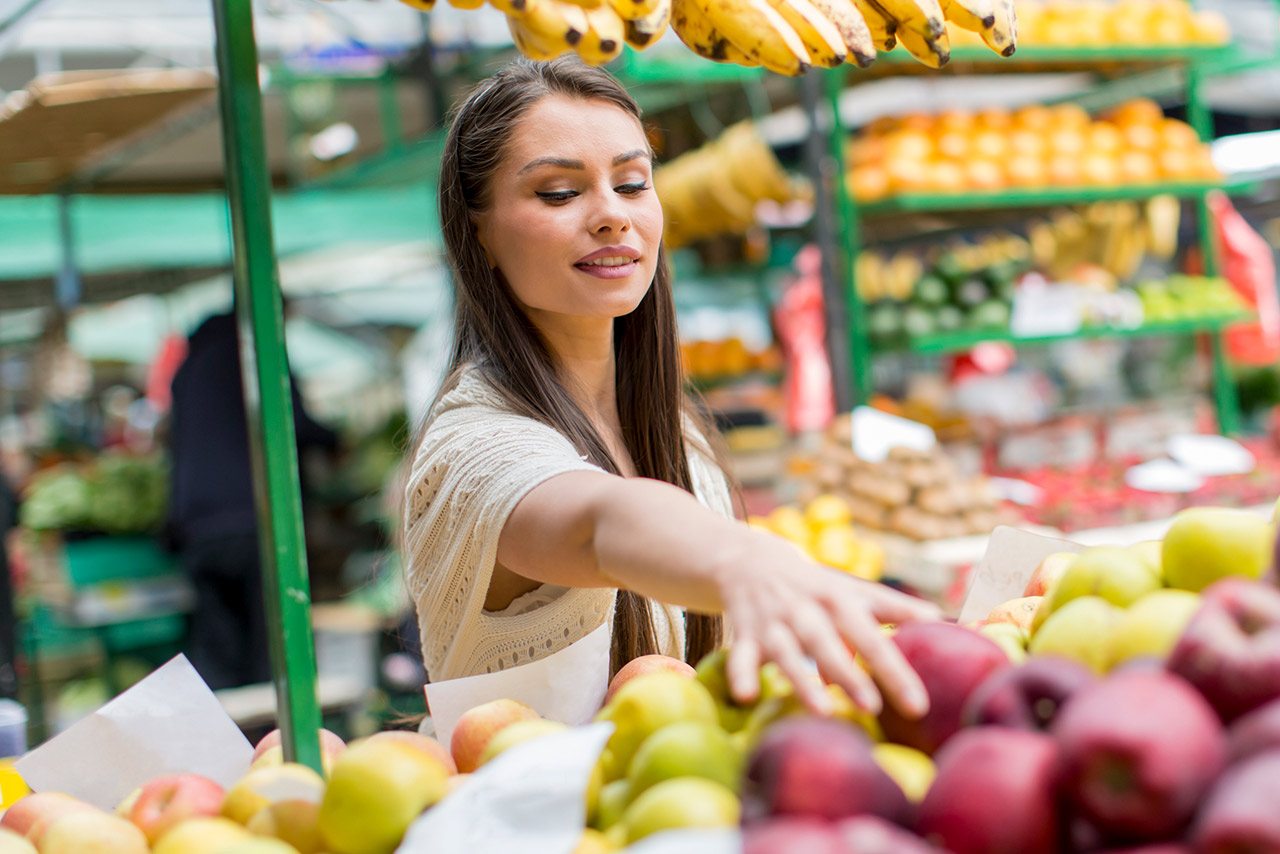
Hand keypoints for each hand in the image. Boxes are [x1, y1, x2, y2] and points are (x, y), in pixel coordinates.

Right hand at [717, 527, 939, 718]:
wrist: (751, 560)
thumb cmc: (817, 587)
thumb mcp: (855, 591)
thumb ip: (898, 609)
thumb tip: (950, 623)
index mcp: (839, 600)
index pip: (873, 637)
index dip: (895, 670)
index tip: (917, 704)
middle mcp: (807, 610)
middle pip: (830, 643)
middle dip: (849, 673)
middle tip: (873, 706)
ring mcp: (774, 622)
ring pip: (788, 651)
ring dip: (802, 678)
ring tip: (821, 708)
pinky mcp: (745, 635)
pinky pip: (740, 656)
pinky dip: (740, 674)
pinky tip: (745, 695)